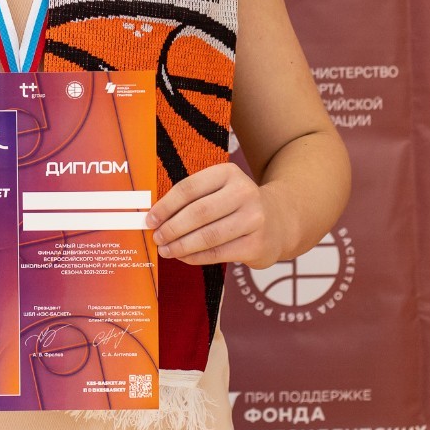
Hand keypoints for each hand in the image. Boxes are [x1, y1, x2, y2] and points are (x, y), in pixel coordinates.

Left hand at [145, 162, 285, 267]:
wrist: (279, 220)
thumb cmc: (235, 205)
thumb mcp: (219, 189)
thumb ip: (191, 199)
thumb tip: (155, 216)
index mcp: (228, 173)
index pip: (189, 188)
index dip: (166, 205)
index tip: (150, 219)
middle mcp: (244, 192)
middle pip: (198, 212)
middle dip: (172, 228)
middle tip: (156, 237)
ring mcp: (254, 219)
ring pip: (208, 236)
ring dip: (181, 245)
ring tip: (165, 250)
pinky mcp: (257, 244)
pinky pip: (219, 253)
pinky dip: (196, 257)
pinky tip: (183, 257)